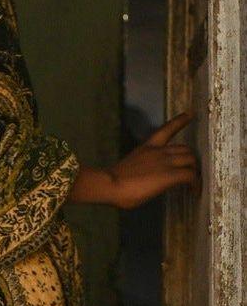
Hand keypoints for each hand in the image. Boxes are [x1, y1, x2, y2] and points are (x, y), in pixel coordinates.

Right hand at [70, 113, 197, 209]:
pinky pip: (191, 176)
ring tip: (194, 184)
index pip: (166, 129)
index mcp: (147, 147)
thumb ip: (141, 167)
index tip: (190, 113)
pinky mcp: (170, 175)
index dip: (180, 121)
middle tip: (192, 173)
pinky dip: (196, 184)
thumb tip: (142, 178)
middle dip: (191, 160)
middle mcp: (158, 152)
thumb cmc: (113, 180)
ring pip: (191, 160)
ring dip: (195, 171)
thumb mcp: (130, 166)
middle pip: (185, 149)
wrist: (110, 184)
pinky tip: (195, 192)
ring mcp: (165, 163)